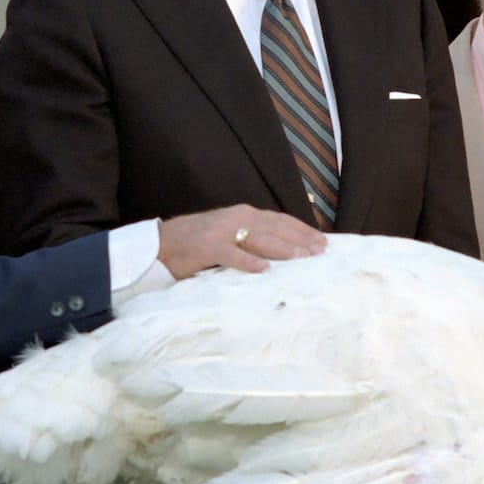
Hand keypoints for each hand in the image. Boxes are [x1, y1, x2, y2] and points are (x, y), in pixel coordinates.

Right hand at [157, 204, 326, 278]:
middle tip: (321, 252)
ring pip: (258, 238)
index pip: (280, 220)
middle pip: (275, 228)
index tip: (324, 241)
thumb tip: (285, 251)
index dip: (303, 230)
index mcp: (244, 214)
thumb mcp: (230, 234)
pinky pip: (230, 255)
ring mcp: (221, 232)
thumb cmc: (198, 242)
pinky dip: (247, 261)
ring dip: (282, 249)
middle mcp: (236, 218)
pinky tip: (263, 269)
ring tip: (302, 258)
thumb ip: (253, 237)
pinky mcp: (206, 247)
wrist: (160, 244)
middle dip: (300, 240)